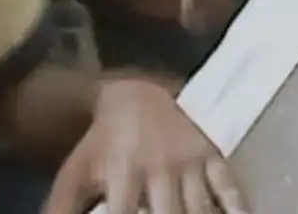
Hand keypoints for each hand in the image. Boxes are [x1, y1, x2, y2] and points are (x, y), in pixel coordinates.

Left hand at [43, 78, 245, 213]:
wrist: (135, 95)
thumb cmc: (101, 145)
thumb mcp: (74, 175)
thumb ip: (61, 211)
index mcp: (123, 175)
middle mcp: (159, 169)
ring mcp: (188, 162)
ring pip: (200, 207)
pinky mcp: (210, 153)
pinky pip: (227, 184)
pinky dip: (236, 206)